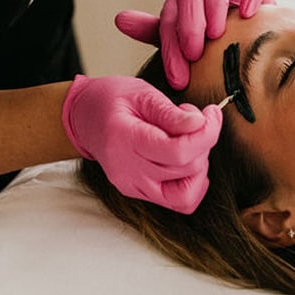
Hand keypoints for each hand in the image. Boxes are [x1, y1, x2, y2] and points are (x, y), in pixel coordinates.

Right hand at [62, 75, 221, 212]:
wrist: (83, 117)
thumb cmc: (111, 100)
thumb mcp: (141, 93)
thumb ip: (170, 112)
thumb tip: (200, 124)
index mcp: (125, 139)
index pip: (177, 152)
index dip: (205, 134)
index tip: (211, 113)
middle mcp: (128, 171)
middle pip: (186, 169)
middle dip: (204, 142)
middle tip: (196, 119)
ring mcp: (133, 186)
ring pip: (185, 194)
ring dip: (200, 165)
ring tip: (189, 140)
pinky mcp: (139, 193)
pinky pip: (177, 201)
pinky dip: (193, 183)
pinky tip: (190, 160)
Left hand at [115, 0, 273, 89]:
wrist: (247, 26)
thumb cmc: (211, 38)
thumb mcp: (182, 39)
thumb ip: (153, 31)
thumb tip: (119, 20)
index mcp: (183, 2)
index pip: (170, 17)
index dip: (171, 46)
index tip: (178, 76)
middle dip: (189, 24)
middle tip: (194, 53)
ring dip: (215, 4)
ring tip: (218, 34)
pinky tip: (249, 13)